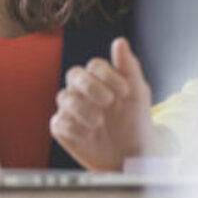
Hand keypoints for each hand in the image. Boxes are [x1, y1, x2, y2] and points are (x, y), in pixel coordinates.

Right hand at [49, 37, 158, 171]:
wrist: (131, 155)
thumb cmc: (135, 122)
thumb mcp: (138, 94)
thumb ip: (129, 67)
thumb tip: (120, 41)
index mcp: (100, 79)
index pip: (95, 65)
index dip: (108, 76)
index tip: (125, 93)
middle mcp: (82, 90)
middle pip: (74, 75)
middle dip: (91, 87)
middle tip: (109, 102)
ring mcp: (71, 109)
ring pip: (64, 98)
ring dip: (83, 109)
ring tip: (99, 122)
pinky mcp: (62, 128)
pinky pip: (59, 122)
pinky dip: (74, 128)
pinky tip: (89, 134)